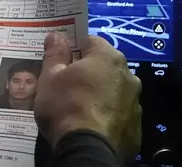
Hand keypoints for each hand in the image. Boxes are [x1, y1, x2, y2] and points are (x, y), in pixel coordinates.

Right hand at [34, 33, 141, 160]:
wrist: (87, 149)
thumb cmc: (65, 105)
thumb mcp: (50, 76)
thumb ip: (55, 53)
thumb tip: (56, 36)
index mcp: (107, 57)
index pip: (89, 41)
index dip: (71, 48)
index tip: (58, 59)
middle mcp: (128, 75)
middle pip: (102, 65)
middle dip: (85, 71)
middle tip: (63, 83)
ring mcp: (134, 102)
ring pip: (111, 89)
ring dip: (97, 92)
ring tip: (75, 106)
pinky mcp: (135, 125)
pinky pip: (116, 111)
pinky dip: (105, 113)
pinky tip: (88, 122)